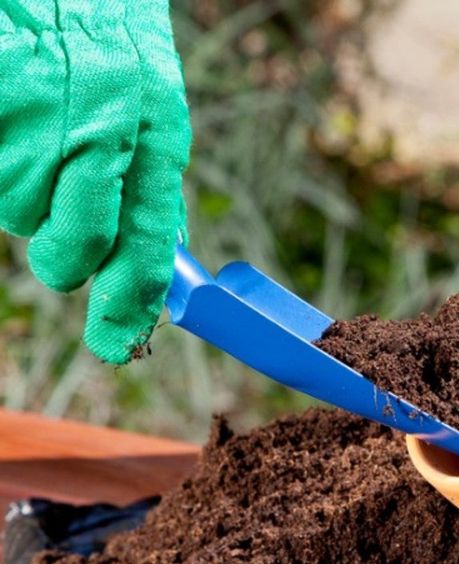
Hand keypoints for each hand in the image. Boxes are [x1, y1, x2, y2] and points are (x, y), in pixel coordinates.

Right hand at [0, 0, 190, 363]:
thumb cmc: (99, 29)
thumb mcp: (148, 98)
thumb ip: (149, 178)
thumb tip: (153, 258)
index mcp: (153, 132)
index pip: (145, 246)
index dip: (126, 304)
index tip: (115, 344)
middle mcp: (98, 130)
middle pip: (73, 244)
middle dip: (65, 251)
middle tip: (60, 219)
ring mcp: (34, 120)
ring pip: (21, 212)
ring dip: (23, 190)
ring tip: (33, 130)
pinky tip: (9, 120)